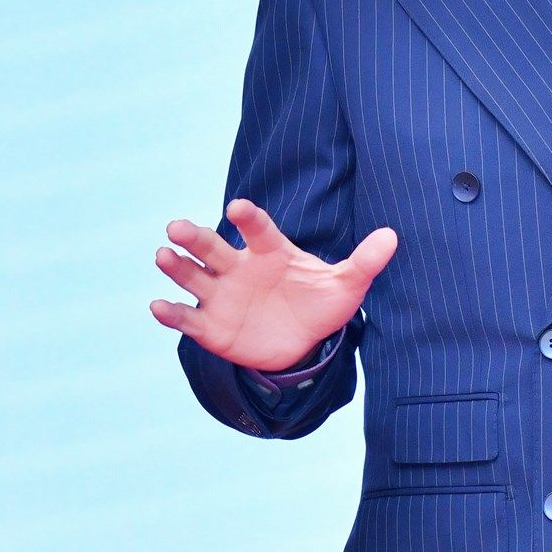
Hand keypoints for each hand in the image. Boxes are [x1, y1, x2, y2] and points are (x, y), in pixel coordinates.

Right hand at [150, 199, 396, 369]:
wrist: (302, 343)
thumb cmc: (320, 304)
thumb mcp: (347, 286)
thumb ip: (365, 262)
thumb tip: (392, 237)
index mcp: (269, 251)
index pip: (257, 229)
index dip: (248, 218)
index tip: (238, 208)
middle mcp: (238, 267)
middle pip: (212, 248)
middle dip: (194, 238)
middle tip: (176, 227)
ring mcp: (221, 295)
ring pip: (193, 276)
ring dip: (176, 266)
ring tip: (162, 256)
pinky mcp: (211, 326)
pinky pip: (188, 318)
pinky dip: (172, 313)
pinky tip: (158, 306)